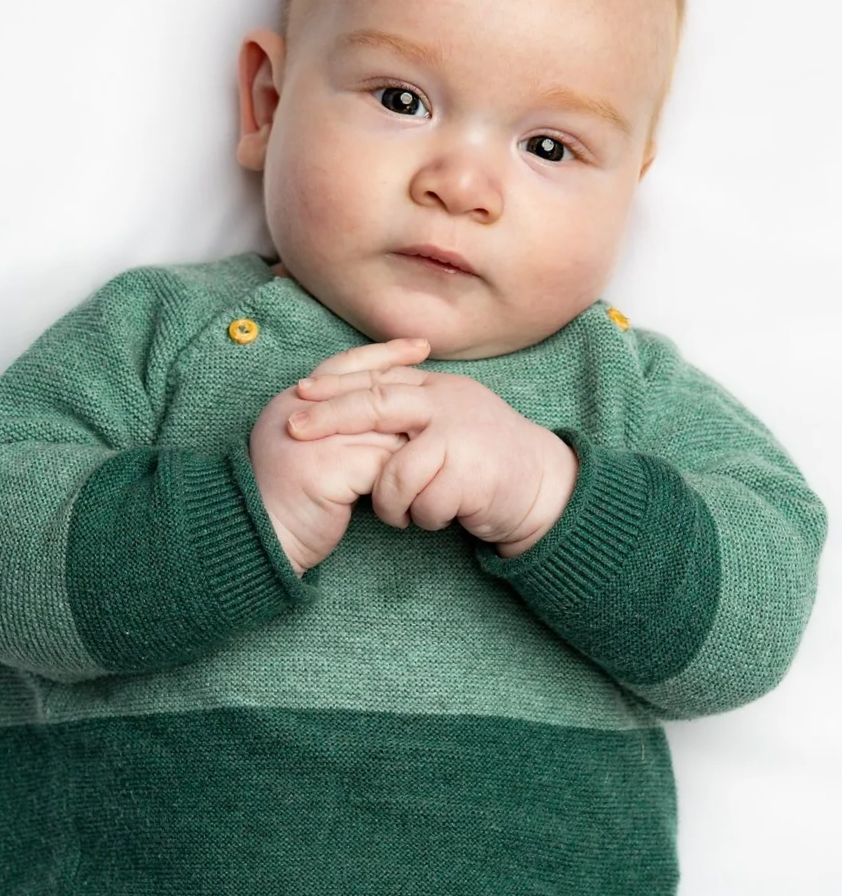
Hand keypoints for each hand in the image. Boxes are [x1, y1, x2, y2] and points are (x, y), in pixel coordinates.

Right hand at [249, 338, 430, 574]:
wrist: (258, 538)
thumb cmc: (285, 499)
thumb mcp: (306, 449)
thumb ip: (334, 425)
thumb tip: (385, 408)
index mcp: (291, 403)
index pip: (344, 365)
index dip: (383, 354)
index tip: (419, 347)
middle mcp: (298, 412)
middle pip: (368, 389)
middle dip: (408, 381)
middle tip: (443, 377)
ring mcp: (314, 438)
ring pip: (381, 425)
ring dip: (412, 437)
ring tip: (442, 437)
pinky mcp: (329, 467)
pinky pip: (383, 462)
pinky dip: (405, 472)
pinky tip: (424, 476)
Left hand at [288, 365, 577, 557]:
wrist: (543, 486)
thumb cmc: (485, 460)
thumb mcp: (448, 421)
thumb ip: (410, 410)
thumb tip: (348, 404)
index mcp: (438, 389)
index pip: (378, 377)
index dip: (335, 385)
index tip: (298, 393)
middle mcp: (448, 404)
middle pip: (377, 403)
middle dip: (330, 417)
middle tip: (294, 430)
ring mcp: (462, 436)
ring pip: (395, 470)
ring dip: (390, 501)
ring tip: (402, 514)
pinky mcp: (473, 473)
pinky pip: (424, 503)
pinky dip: (424, 518)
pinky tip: (437, 517)